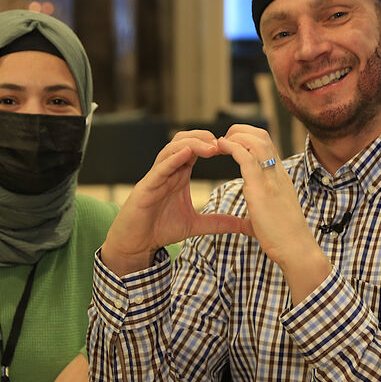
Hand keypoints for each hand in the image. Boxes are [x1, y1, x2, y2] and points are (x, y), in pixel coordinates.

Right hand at [101, 130, 250, 275]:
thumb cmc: (161, 229)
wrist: (136, 244)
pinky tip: (186, 153)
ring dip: (191, 144)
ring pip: (171, 149)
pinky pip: (159, 168)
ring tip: (210, 146)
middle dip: (203, 138)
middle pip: (183, 141)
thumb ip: (219, 222)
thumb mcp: (196, 225)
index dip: (212, 144)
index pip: (195, 149)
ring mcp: (156, 177)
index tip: (231, 147)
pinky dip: (173, 159)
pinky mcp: (146, 187)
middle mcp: (167, 171)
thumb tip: (244, 226)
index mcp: (179, 175)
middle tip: (222, 143)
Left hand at [217, 125, 330, 302]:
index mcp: (280, 178)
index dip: (248, 138)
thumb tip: (248, 225)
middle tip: (222, 140)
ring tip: (218, 143)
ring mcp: (270, 178)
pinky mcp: (261, 188)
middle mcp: (277, 173)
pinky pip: (245, 157)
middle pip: (262, 135)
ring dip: (234, 136)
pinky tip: (220, 147)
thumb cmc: (284, 238)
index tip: (232, 145)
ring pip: (255, 141)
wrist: (296, 249)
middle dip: (240, 131)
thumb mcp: (270, 219)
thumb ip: (259, 216)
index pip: (267, 144)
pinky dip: (231, 147)